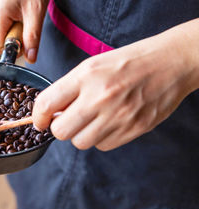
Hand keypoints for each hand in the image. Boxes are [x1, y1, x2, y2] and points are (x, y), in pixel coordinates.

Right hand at [0, 0, 48, 62]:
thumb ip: (33, 38)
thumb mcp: (36, 13)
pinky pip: (0, 26)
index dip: (11, 49)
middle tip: (26, 22)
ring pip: (0, 34)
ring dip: (14, 30)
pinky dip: (11, 23)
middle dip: (14, 38)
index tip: (23, 39)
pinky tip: (18, 10)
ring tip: (23, 13)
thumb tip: (31, 59)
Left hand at [32, 19, 198, 150]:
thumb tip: (50, 112)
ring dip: (80, 134)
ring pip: (81, 142)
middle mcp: (100, 97)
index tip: (39, 121)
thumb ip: (69, 88)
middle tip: (65, 120)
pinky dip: (100, 138)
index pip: (47, 104)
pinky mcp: (134, 129)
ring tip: (90, 120)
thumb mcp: (92, 65)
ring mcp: (118, 115)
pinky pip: (103, 145)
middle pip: (61, 131)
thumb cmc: (128, 62)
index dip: (38, 117)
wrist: (170, 63)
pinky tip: (108, 123)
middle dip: (59, 128)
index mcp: (86, 76)